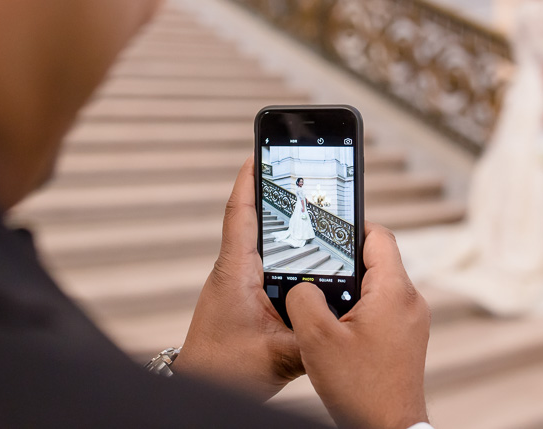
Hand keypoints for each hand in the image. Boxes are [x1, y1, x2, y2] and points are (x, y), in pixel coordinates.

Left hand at [178, 156, 303, 399]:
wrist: (199, 389)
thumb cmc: (223, 370)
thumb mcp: (277, 356)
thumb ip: (312, 339)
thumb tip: (343, 322)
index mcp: (236, 273)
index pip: (240, 215)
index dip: (249, 181)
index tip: (258, 153)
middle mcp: (234, 272)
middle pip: (255, 222)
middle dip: (275, 195)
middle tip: (298, 171)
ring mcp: (237, 285)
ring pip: (262, 245)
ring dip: (281, 226)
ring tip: (308, 208)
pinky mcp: (243, 299)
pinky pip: (265, 266)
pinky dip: (284, 255)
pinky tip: (306, 260)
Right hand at [287, 223, 430, 428]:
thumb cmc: (362, 390)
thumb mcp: (317, 340)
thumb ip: (304, 300)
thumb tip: (301, 286)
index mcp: (394, 291)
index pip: (378, 236)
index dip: (351, 226)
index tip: (328, 229)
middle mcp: (410, 301)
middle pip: (378, 260)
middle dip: (345, 260)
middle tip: (317, 263)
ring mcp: (411, 320)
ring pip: (378, 284)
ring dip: (351, 286)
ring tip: (323, 296)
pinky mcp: (407, 337)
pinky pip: (383, 306)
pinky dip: (359, 306)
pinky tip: (336, 323)